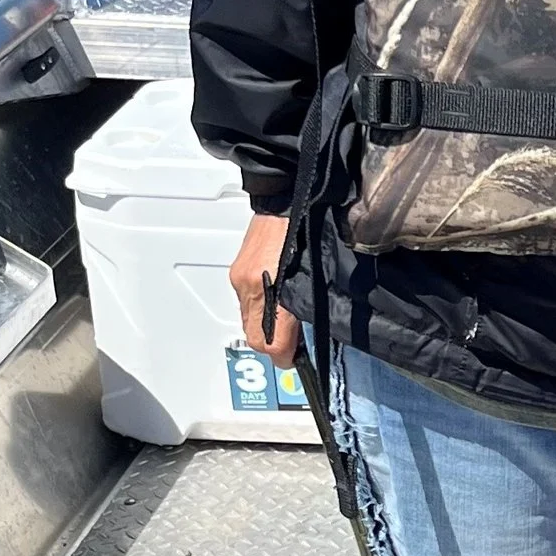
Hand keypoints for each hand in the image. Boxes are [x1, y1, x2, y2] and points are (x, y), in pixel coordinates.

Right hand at [230, 211, 299, 365]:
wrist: (285, 196)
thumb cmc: (307, 228)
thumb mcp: (318, 273)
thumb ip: (310, 305)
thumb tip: (309, 331)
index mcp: (271, 288)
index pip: (270, 343)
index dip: (285, 357)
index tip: (296, 358)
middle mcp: (250, 285)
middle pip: (254, 337)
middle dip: (273, 345)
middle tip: (294, 344)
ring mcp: (240, 277)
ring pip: (247, 321)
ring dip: (265, 327)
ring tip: (287, 321)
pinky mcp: (238, 270)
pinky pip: (245, 302)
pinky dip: (259, 308)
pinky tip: (275, 299)